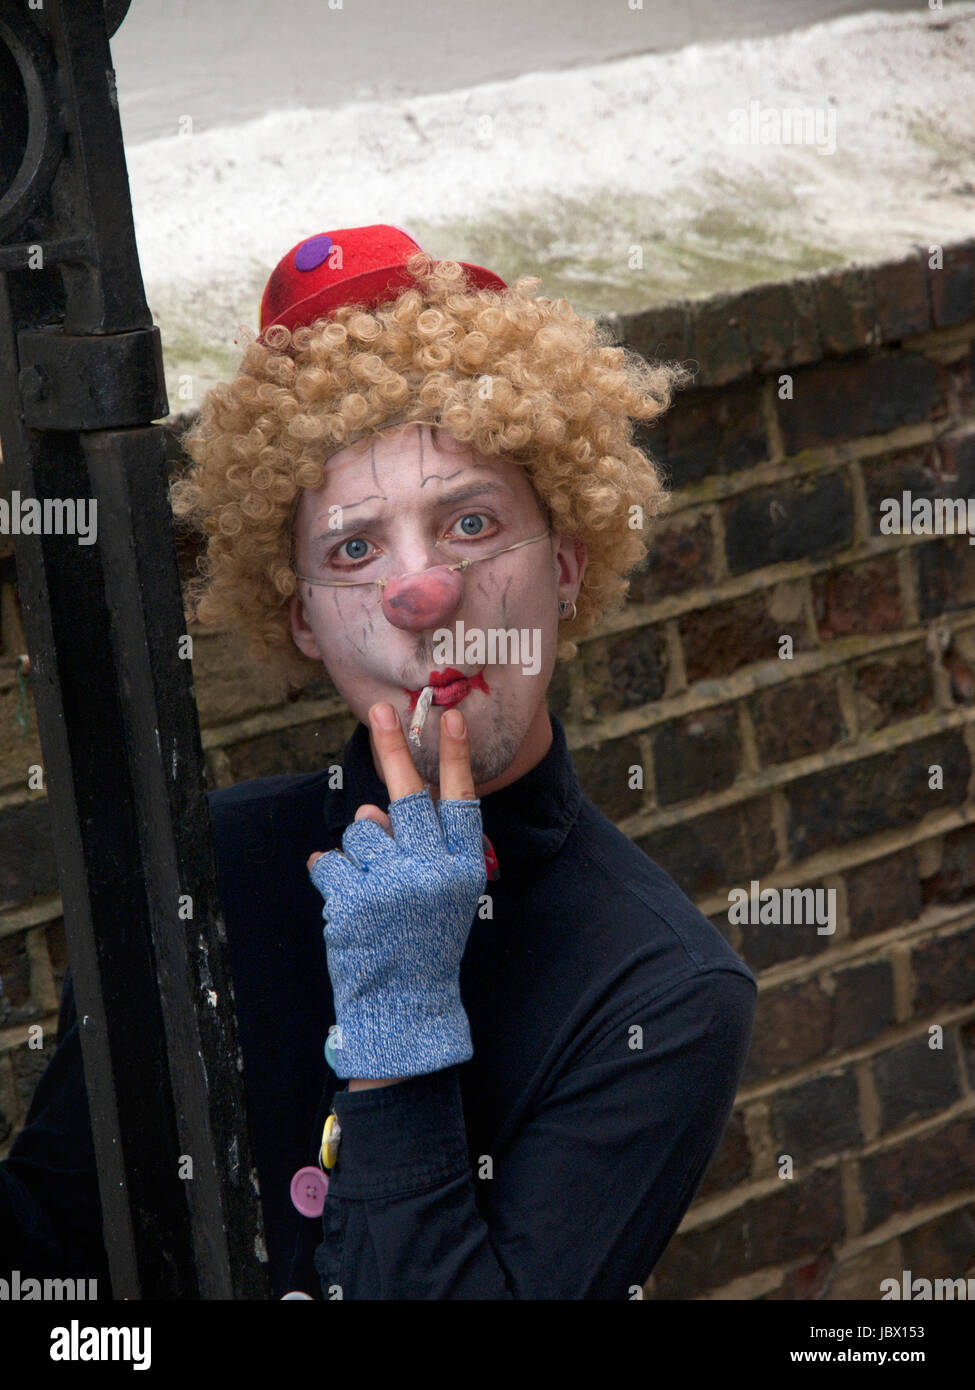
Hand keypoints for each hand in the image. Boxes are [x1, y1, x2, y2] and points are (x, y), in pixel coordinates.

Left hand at [307, 702, 484, 1080]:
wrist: (406, 1007)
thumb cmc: (423, 944)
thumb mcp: (438, 895)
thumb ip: (416, 850)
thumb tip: (371, 812)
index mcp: (464, 868)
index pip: (462, 802)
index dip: (456, 757)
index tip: (452, 716)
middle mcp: (434, 872)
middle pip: (410, 795)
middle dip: (394, 748)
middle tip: (380, 712)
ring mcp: (394, 885)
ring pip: (362, 832)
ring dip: (358, 854)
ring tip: (371, 894)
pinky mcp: (356, 900)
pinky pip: (330, 862)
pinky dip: (330, 877)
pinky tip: (346, 906)